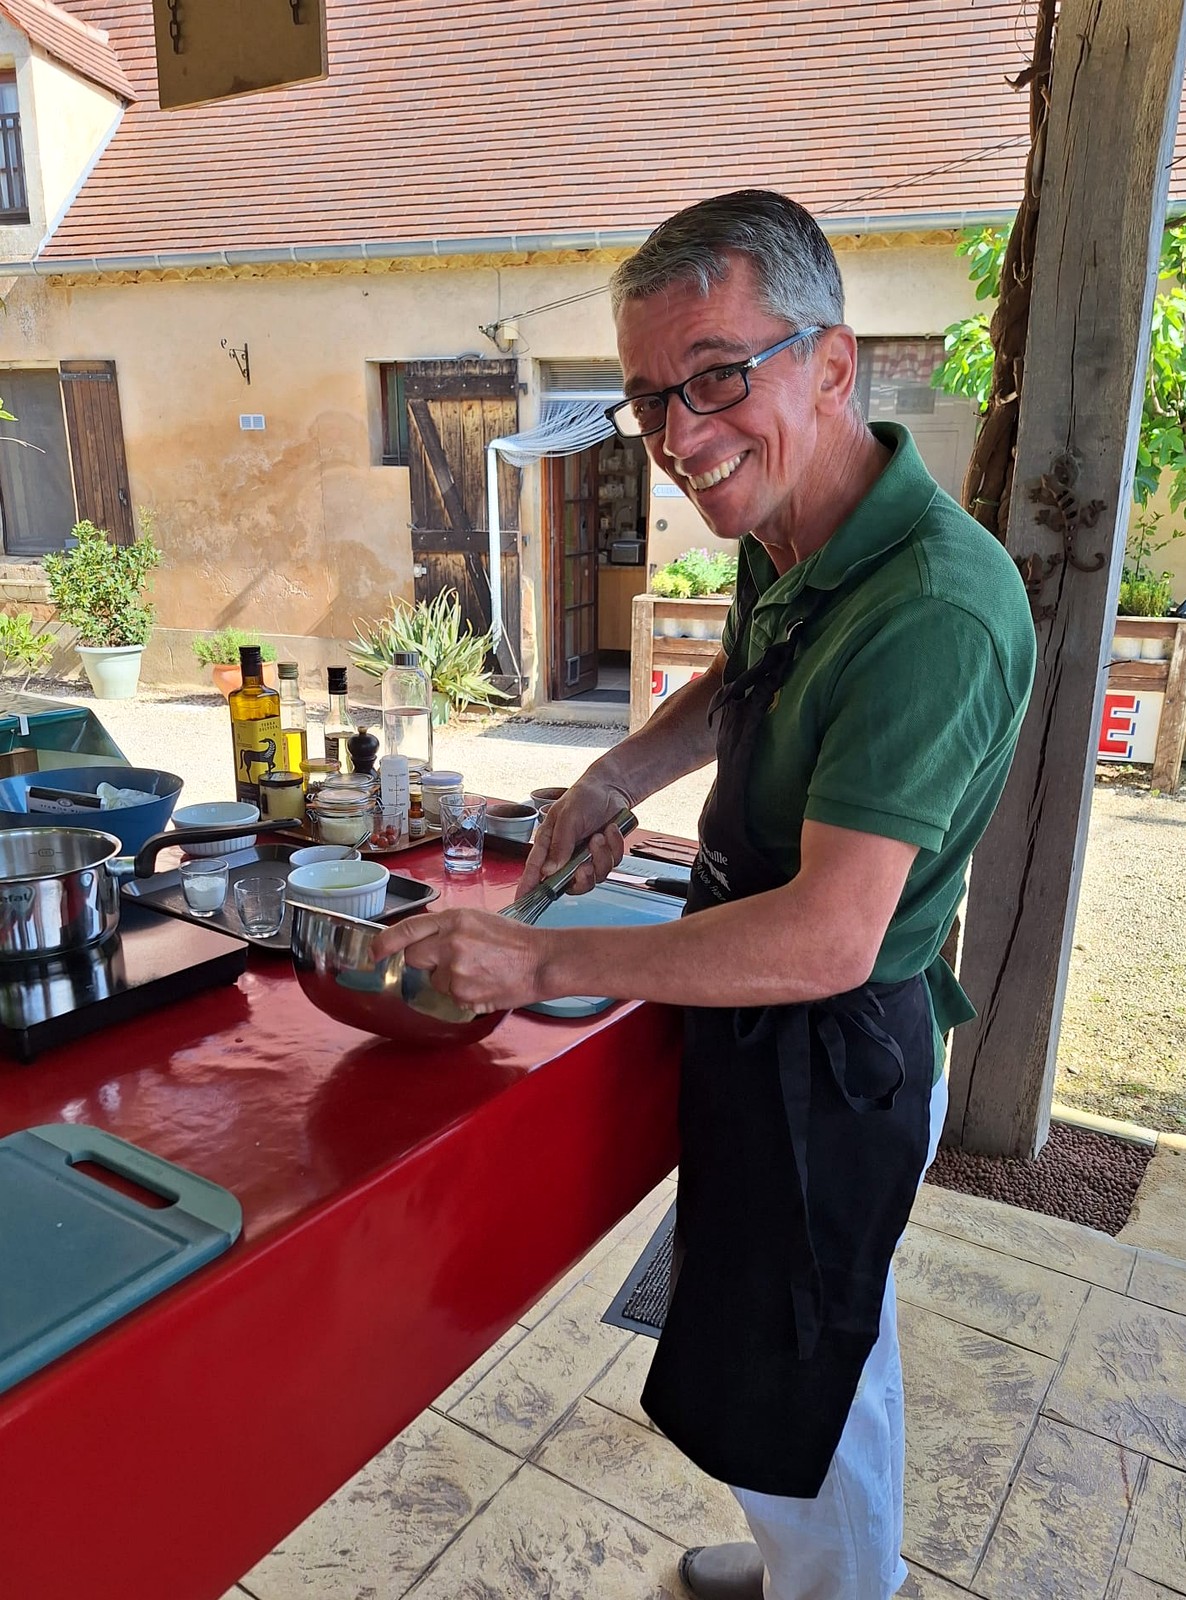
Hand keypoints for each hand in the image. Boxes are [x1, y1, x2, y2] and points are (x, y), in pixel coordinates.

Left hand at [369, 908, 547, 1012]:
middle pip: (413, 958)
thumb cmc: (514, 939)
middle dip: (424, 961)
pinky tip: (484, 982)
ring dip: (448, 979)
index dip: (384, 942)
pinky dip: (463, 993)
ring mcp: (456, 970)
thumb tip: (421, 940)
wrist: (541, 961)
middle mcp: (450, 943)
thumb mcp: (477, 919)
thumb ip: (446, 927)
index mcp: (453, 920)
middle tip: (448, 960)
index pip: (407, 929)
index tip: (374, 952)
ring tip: (478, 971)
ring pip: (433, 980)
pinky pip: (450, 996)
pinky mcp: (463, 994)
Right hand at [518, 778, 633, 897]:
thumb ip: (559, 844)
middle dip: (581, 879)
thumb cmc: (582, 797)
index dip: (527, 888)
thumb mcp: (567, 817)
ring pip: (593, 877)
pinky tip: (610, 830)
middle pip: (568, 885)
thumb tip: (549, 871)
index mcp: (548, 845)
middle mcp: (565, 856)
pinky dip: (613, 847)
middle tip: (585, 866)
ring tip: (599, 836)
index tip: (522, 901)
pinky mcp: (603, 857)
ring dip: (600, 857)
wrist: (610, 788)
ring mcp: (585, 858)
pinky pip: (611, 865)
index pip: (534, 871)